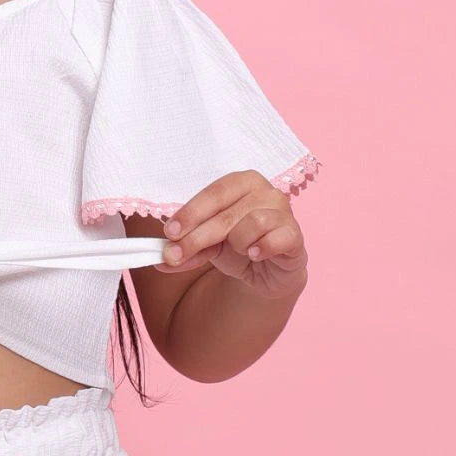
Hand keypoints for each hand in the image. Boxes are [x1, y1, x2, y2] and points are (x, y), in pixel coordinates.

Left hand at [154, 170, 308, 298]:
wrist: (267, 272)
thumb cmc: (238, 247)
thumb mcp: (208, 246)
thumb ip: (187, 249)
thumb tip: (160, 258)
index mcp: (242, 183)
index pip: (213, 194)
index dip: (190, 213)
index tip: (169, 232)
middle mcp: (266, 191)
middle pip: (226, 212)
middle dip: (197, 237)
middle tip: (175, 256)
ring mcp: (284, 211)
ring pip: (253, 222)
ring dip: (236, 242)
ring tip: (238, 251)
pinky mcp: (295, 235)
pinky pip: (279, 237)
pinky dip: (262, 247)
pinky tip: (254, 255)